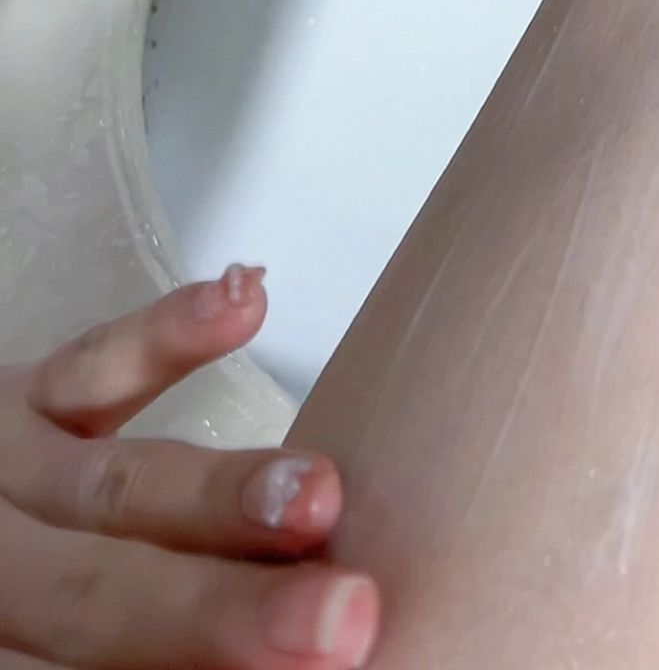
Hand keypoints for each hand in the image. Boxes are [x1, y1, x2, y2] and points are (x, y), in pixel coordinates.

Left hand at [0, 266, 378, 669]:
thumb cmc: (57, 611)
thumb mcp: (89, 645)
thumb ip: (172, 651)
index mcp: (10, 658)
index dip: (209, 668)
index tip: (329, 668)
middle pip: (99, 600)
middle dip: (227, 608)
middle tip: (345, 612)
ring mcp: (3, 478)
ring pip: (110, 486)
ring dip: (220, 489)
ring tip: (318, 491)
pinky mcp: (22, 396)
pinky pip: (92, 363)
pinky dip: (169, 336)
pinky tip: (247, 304)